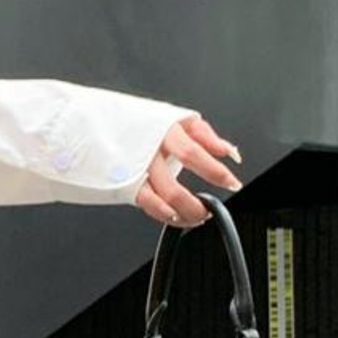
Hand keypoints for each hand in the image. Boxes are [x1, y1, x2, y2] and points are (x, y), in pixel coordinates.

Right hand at [135, 111, 242, 227]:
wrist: (104, 123)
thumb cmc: (146, 123)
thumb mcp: (179, 120)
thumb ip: (206, 136)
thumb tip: (230, 152)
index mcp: (164, 130)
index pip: (193, 153)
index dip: (215, 172)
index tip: (232, 184)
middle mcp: (148, 151)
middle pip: (173, 187)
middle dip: (196, 205)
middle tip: (209, 210)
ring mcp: (135, 170)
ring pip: (161, 201)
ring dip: (183, 214)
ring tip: (197, 216)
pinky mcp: (127, 184)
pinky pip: (148, 206)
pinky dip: (165, 215)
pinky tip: (176, 216)